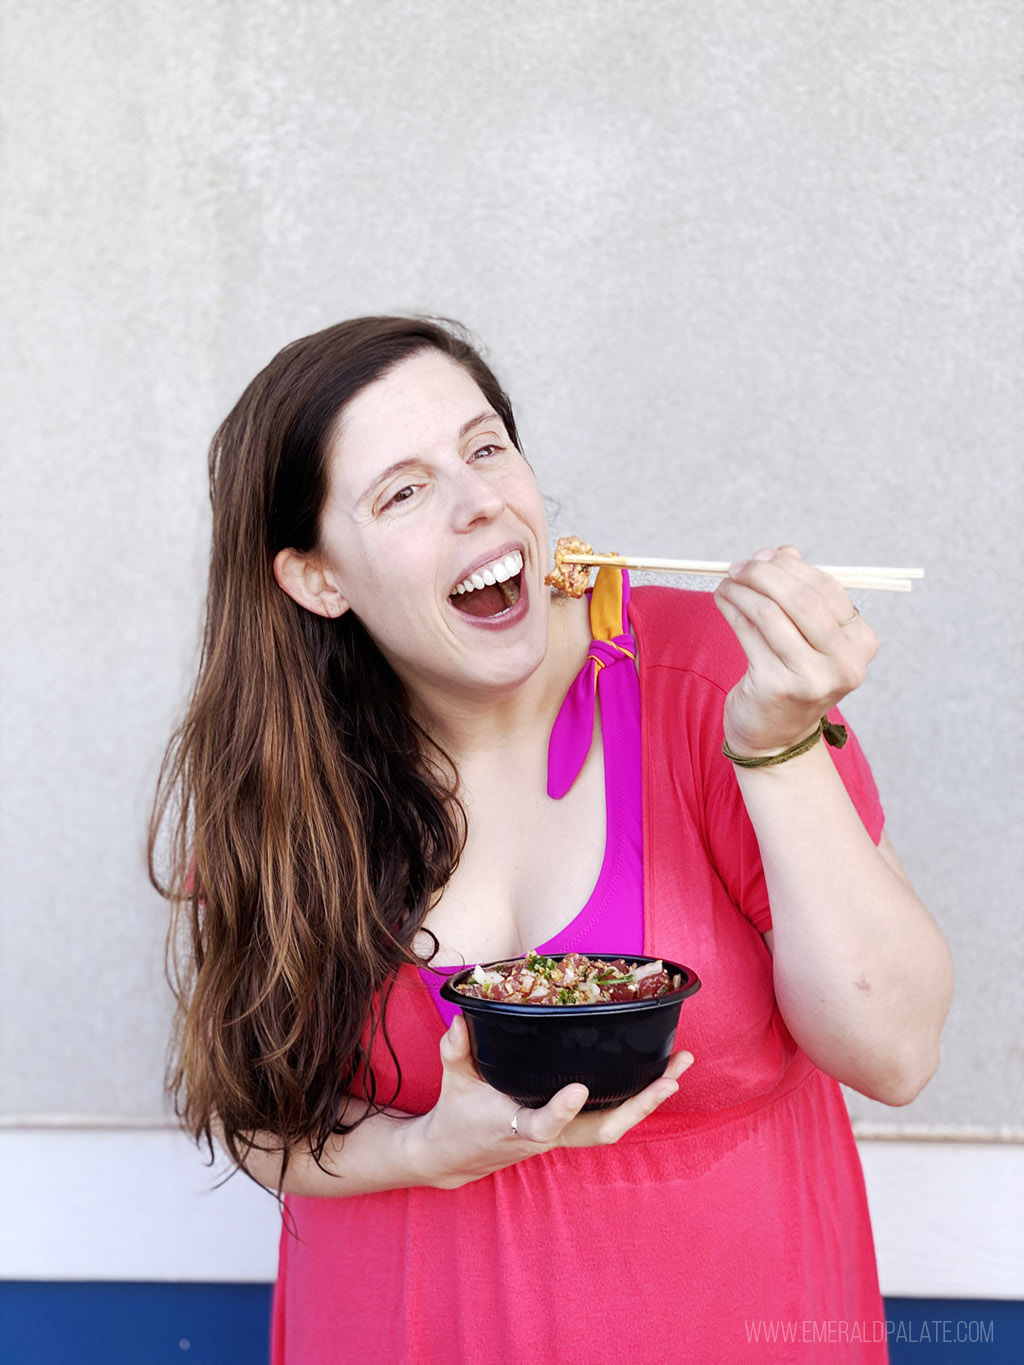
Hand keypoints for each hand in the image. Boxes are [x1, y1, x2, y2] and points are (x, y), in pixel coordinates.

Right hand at [415, 1015, 692, 1188]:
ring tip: (679, 1067)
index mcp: (517, 1127)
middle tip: (671, 1077)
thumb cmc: (459, 1113)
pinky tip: (661, 1074)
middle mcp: (549, 1135)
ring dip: (650, 1100)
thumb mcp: (454, 1079)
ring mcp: (565, 1134)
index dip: (561, 1112)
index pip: (543, 1126)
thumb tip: (462, 1021)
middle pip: (601, 1131)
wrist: (459, 1154)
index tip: (578, 1089)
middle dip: (640, 1106)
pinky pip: (612, 1116)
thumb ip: (456, 1050)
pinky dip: (639, 1098)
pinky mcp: (572, 1127)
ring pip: (614, 1125)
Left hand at [714, 546, 878, 757]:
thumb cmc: (793, 677)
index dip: (791, 567)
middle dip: (764, 574)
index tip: (763, 556)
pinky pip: (748, 632)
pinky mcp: (776, 686)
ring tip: (727, 582)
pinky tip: (723, 601)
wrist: (777, 738)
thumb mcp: (807, 637)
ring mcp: (812, 678)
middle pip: (801, 599)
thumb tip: (783, 551)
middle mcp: (844, 662)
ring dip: (741, 590)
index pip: (827, 589)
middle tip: (739, 566)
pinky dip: (732, 609)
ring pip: (770, 613)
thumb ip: (801, 594)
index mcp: (862, 643)